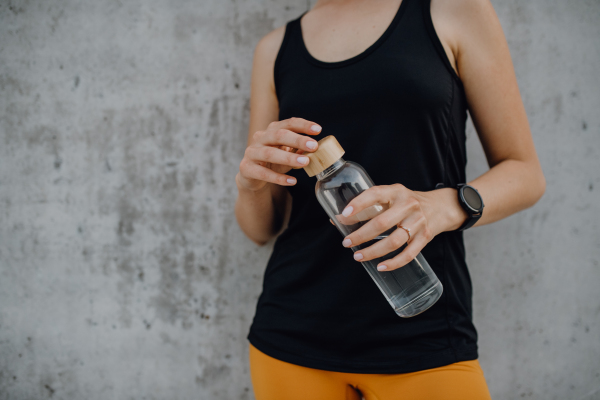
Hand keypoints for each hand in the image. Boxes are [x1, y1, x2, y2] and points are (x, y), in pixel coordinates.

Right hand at [237, 118, 321, 191]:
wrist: (250, 176)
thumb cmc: (272, 162)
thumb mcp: (286, 154)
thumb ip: (298, 150)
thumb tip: (314, 148)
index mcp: (271, 131)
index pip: (288, 123)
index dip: (303, 125)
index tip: (318, 130)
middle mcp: (260, 138)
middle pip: (278, 135)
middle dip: (297, 139)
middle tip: (314, 146)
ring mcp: (252, 152)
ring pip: (270, 153)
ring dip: (289, 157)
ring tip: (304, 162)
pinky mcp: (247, 168)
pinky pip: (263, 173)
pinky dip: (279, 178)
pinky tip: (292, 181)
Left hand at [339, 185, 466, 270]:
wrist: (441, 206)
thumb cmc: (407, 202)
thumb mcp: (390, 197)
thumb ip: (367, 207)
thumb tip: (337, 220)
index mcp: (396, 191)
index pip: (375, 194)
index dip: (359, 204)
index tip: (344, 215)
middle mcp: (408, 205)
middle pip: (382, 223)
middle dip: (361, 235)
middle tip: (346, 243)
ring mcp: (418, 222)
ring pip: (393, 241)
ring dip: (373, 251)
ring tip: (358, 256)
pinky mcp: (425, 237)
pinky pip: (408, 254)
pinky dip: (394, 263)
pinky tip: (380, 266)